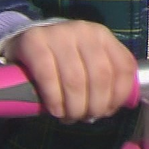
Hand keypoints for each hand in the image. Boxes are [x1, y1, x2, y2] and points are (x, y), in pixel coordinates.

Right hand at [1, 20, 136, 123]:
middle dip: (95, 105)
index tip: (107, 111)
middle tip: (85, 118)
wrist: (26, 43)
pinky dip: (55, 100)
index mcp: (103, 36)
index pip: (123, 67)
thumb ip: (105, 77)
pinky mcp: (34, 41)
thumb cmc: (63, 60)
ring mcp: (59, 33)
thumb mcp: (88, 62)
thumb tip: (118, 105)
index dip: (119, 95)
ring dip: (75, 107)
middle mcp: (84, 30)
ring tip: (70, 117)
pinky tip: (55, 110)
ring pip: (76, 80)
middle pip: (100, 76)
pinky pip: (48, 77)